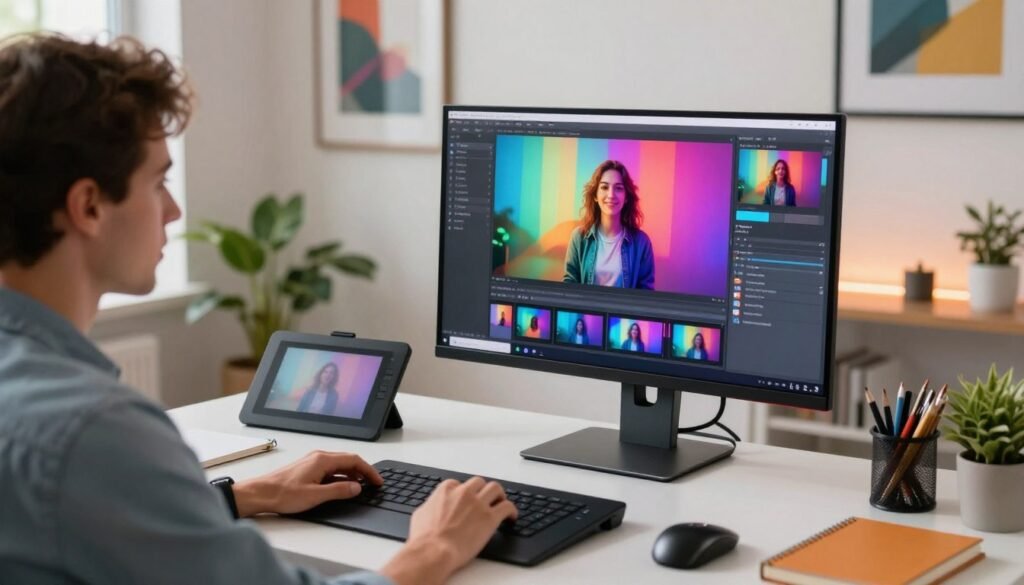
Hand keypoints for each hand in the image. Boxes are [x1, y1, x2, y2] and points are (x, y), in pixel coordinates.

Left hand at [232, 451, 381, 516]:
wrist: (260, 494)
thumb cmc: (282, 494)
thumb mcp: (315, 496)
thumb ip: (339, 491)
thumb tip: (356, 488)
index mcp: (322, 460)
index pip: (354, 460)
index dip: (369, 470)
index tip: (377, 480)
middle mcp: (318, 457)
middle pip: (348, 460)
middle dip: (363, 471)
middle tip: (373, 483)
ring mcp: (312, 462)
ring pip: (340, 465)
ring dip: (352, 474)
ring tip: (361, 486)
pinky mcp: (308, 469)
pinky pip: (331, 469)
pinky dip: (341, 477)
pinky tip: (342, 487)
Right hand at [381, 477, 516, 584]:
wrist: (434, 551)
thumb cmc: (424, 537)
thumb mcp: (421, 514)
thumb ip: (431, 506)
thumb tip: (432, 508)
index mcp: (447, 490)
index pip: (460, 484)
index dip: (465, 493)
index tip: (467, 500)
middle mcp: (464, 493)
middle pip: (480, 483)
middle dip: (483, 490)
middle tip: (486, 499)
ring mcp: (478, 504)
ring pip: (496, 488)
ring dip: (499, 495)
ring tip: (500, 503)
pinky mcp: (490, 517)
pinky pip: (507, 507)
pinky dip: (511, 510)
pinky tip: (511, 517)